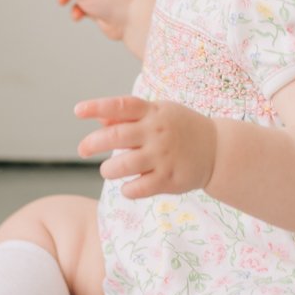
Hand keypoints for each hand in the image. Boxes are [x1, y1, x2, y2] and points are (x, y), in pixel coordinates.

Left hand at [73, 94, 217, 199]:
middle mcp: (157, 132)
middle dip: (93, 143)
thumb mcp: (158, 113)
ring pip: (123, 165)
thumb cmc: (179, 128)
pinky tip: (128, 186)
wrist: (217, 149)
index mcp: (153, 112)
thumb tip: (99, 120)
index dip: (97, 107)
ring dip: (108, 170)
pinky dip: (127, 189)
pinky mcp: (169, 178)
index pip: (122, 105)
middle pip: (116, 136)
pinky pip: (138, 188)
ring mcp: (163, 156)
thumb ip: (129, 116)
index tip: (77, 111)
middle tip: (82, 149)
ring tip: (108, 170)